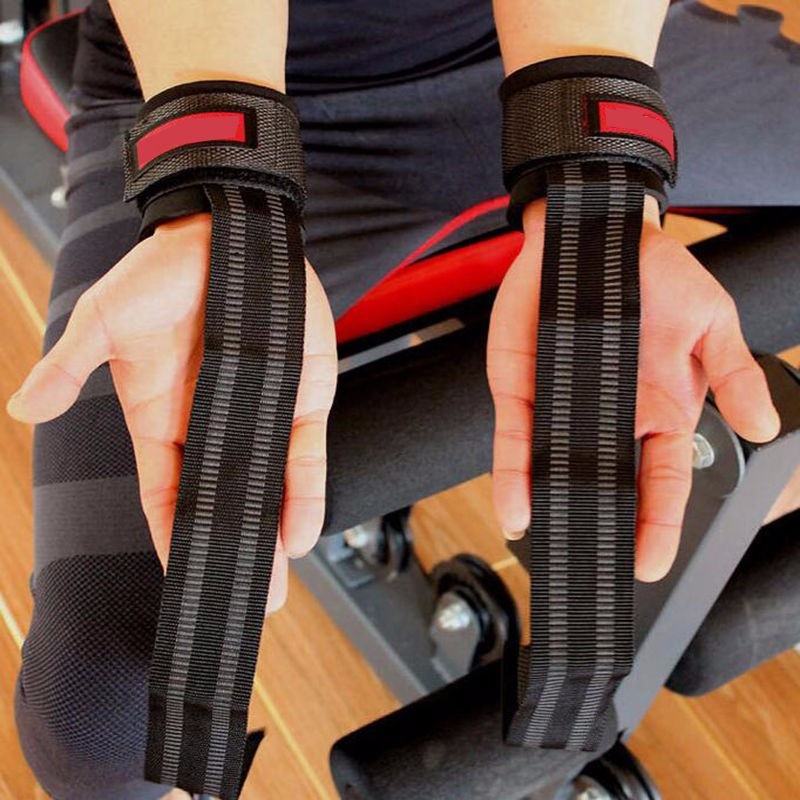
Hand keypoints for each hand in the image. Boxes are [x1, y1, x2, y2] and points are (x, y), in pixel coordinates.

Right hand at [7, 213, 336, 611]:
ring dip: (271, 535)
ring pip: (268, 489)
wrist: (226, 234)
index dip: (170, 537)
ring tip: (273, 585)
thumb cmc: (160, 275)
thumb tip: (22, 405)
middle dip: (228, 551)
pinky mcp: (300, 398)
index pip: (165, 493)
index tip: (179, 579)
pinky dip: (305, 492)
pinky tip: (302, 530)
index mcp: (161, 420)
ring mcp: (259, 415)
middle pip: (221, 502)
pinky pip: (305, 455)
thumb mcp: (106, 319)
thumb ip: (71, 366)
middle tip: (238, 603)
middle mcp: (212, 428)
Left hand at [488, 199, 779, 581]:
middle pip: (604, 485)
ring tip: (550, 550)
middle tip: (593, 569)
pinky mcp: (522, 388)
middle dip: (600, 527)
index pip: (662, 481)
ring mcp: (562, 404)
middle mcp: (608, 416)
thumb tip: (761, 425)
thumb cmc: (656, 276)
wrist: (595, 232)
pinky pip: (515, 438)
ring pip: (553, 470)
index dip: (658, 524)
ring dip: (550, 510)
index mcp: (659, 410)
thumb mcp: (710, 322)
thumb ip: (733, 375)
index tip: (649, 563)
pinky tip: (515, 507)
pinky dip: (513, 473)